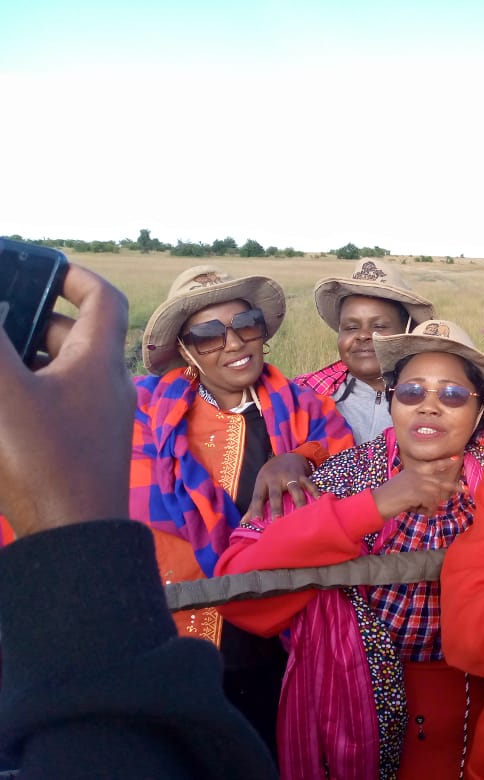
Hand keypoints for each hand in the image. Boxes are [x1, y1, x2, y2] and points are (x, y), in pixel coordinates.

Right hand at [0, 264, 133, 536]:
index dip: (73, 274)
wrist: (77, 540)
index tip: (39, 266)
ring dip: (28, 358)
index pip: (101, 298)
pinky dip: (30, 393)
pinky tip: (5, 404)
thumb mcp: (5, 393)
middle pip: (75, 334)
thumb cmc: (46, 463)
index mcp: (99, 361)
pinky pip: (58, 405)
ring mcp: (99, 419)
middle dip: (34, 319)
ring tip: (0, 364)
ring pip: (62, 371)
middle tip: (3, 316)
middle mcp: (107, 385)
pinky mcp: (84, 448)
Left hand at [246, 453, 319, 519]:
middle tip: (278, 519)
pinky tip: (319, 500)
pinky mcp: (302, 475)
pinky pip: (309, 484)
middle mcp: (276, 478)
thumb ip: (254, 504)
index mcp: (263, 481)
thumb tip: (244, 523)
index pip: (258, 496)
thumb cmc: (270, 476)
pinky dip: (314, 491)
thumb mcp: (261, 486)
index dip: (256, 507)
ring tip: (301, 514)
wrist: (286, 456)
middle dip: (277, 506)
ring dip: (298, 502)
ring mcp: (290, 476)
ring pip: (295, 490)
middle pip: (276, 493)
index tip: (257, 520)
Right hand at [372, 456, 462, 516]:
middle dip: (452, 490)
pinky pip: (431, 506)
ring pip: (436, 498)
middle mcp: (420, 474)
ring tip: (414, 506)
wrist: (379, 501)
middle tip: (465, 491)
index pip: (434, 465)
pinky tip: (413, 509)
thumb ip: (421, 486)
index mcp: (416, 470)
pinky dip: (424, 511)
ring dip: (428, 507)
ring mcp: (420, 482)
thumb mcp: (407, 484)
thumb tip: (436, 495)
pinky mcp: (419, 493)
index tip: (457, 457)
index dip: (446, 462)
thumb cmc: (392, 496)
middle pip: (442, 484)